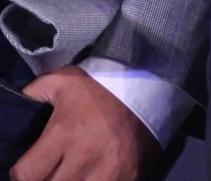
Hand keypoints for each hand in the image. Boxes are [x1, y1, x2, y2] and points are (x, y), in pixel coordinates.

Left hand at [11, 65, 155, 180]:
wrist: (148, 88)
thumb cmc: (101, 87)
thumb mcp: (63, 80)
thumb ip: (36, 92)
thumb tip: (21, 101)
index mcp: (64, 134)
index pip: (26, 174)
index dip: (22, 173)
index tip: (30, 167)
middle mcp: (85, 157)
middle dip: (46, 179)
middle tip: (52, 169)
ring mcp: (108, 171)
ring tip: (73, 172)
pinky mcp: (128, 177)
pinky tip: (93, 174)